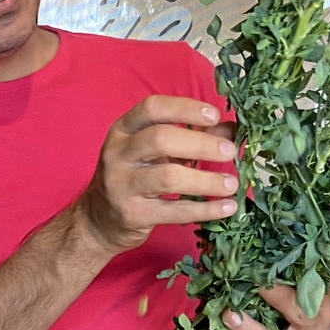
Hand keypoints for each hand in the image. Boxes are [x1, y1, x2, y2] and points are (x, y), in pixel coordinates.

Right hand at [77, 95, 239, 255]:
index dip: (185, 108)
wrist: (97, 221)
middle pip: (160, 139)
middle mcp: (117, 154)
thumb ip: (190, 136)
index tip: (214, 115)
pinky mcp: (131, 214)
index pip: (152, 108)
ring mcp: (121, 185)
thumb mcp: (153, 152)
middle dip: (201, 144)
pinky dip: (205, 209)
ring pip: (168, 177)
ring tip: (231, 184)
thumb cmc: (133, 178)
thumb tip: (230, 130)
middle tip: (229, 152)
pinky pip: (174, 211)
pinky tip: (227, 207)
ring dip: (206, 180)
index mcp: (122, 130)